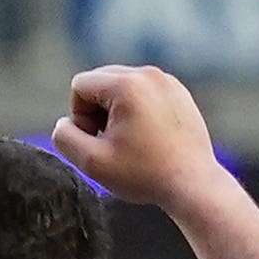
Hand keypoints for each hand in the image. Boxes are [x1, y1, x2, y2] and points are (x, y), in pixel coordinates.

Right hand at [51, 63, 219, 207]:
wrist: (193, 184)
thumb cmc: (144, 174)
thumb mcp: (91, 162)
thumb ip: (65, 137)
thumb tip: (65, 123)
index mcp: (127, 84)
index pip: (80, 85)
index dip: (79, 116)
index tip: (96, 140)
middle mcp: (149, 74)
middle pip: (101, 80)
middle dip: (97, 110)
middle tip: (111, 141)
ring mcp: (168, 81)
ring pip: (122, 85)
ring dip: (116, 110)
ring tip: (130, 140)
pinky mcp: (179, 92)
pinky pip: (144, 92)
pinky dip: (138, 111)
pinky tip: (147, 138)